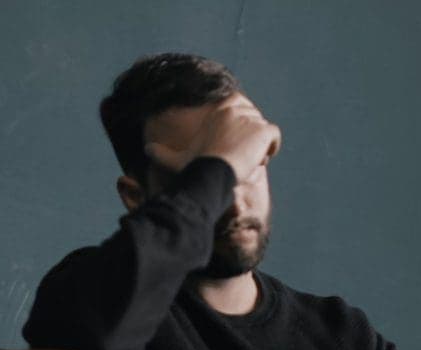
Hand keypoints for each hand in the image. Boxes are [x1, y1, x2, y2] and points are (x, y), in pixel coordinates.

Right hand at [143, 92, 281, 183]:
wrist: (212, 171)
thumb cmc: (195, 166)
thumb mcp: (177, 158)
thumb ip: (162, 153)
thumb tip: (146, 150)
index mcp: (219, 109)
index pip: (239, 108)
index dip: (239, 126)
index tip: (235, 143)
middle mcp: (235, 108)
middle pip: (253, 119)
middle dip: (250, 137)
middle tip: (240, 156)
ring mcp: (251, 118)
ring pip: (263, 130)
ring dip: (258, 146)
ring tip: (246, 162)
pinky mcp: (263, 130)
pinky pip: (274, 137)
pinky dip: (271, 148)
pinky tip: (259, 160)